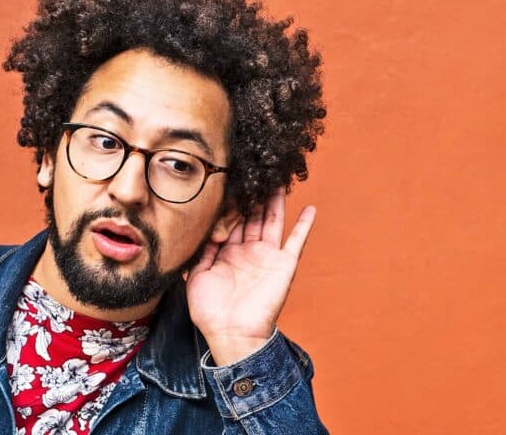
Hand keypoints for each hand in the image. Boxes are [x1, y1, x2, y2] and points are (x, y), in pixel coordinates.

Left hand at [185, 187, 315, 365]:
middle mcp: (249, 251)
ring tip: (279, 179)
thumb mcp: (196, 276)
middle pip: (253, 216)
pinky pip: (297, 241)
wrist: (231, 333)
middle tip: (256, 171)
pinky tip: (310, 208)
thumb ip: (200, 252)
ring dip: (276, 201)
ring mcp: (268, 256)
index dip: (230, 203)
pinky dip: (304, 225)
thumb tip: (198, 229)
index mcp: (228, 253)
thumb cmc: (210, 311)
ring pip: (273, 221)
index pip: (230, 221)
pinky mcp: (284, 264)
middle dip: (254, 195)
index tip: (229, 181)